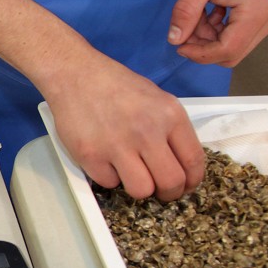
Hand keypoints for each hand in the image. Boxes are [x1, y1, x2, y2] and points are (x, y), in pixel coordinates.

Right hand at [44, 57, 204, 200]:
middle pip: (171, 182)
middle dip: (168, 193)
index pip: (193, 160)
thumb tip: (179, 162)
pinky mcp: (91, 155)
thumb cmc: (115, 85)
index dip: (192, 181)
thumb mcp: (156, 98)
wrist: (75, 74)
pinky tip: (105, 159)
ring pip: (141, 190)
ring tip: (131, 174)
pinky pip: (109, 182)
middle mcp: (147, 131)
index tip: (185, 186)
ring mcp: (117, 145)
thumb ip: (171, 129)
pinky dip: (109, 176)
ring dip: (138, 187)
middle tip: (160, 191)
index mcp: (169, 115)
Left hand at [167, 0, 267, 66]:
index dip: (200, 54)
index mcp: (257, 12)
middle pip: (232, 53)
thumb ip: (186, 12)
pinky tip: (210, 13)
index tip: (179, 45)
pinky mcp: (263, 18)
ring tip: (199, 14)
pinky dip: (218, 32)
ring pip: (233, 47)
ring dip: (210, 38)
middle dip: (204, 46)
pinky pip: (238, 37)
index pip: (228, 50)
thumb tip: (174, 40)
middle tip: (188, 25)